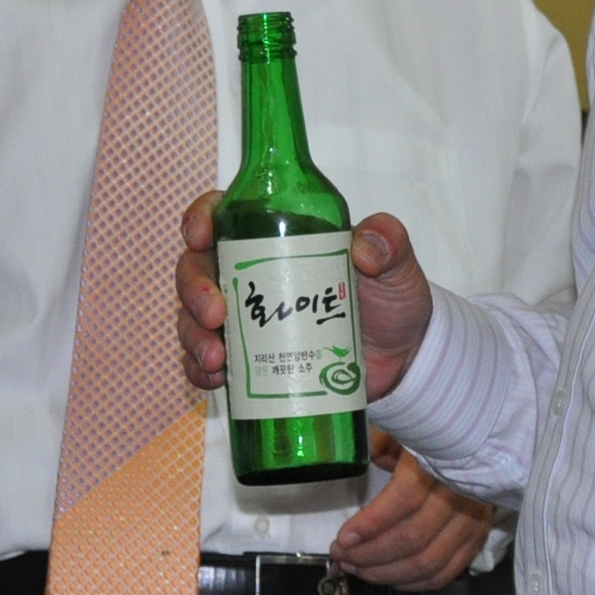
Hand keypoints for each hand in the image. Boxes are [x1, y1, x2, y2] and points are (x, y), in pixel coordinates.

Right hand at [177, 198, 435, 405]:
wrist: (401, 361)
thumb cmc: (392, 301)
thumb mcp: (397, 266)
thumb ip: (390, 243)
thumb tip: (363, 247)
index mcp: (276, 236)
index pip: (222, 215)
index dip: (200, 219)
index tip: (200, 236)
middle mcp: (250, 274)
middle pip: (197, 269)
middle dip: (194, 290)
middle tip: (216, 314)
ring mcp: (245, 320)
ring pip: (193, 318)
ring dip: (193, 336)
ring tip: (217, 359)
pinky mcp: (248, 359)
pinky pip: (205, 363)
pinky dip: (200, 371)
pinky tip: (214, 379)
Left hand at [331, 430, 492, 588]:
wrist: (482, 441)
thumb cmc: (435, 434)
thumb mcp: (404, 427)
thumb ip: (379, 440)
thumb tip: (353, 451)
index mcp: (439, 461)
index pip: (404, 499)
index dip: (371, 524)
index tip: (343, 538)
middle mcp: (458, 494)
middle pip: (412, 538)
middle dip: (369, 554)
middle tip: (341, 556)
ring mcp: (471, 520)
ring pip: (427, 562)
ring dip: (386, 573)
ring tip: (357, 568)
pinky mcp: (477, 538)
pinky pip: (446, 572)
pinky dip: (415, 583)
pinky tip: (390, 578)